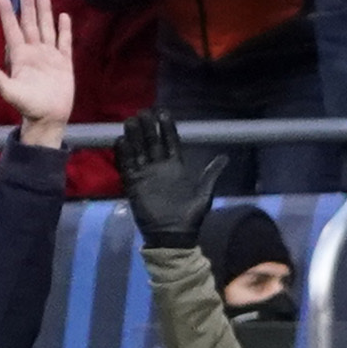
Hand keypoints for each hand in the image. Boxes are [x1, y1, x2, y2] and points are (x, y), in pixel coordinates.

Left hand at [0, 0, 75, 141]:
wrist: (49, 118)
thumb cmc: (29, 107)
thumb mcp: (10, 92)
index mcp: (20, 57)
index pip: (12, 31)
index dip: (7, 15)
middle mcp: (34, 53)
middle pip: (29, 25)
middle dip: (27, 8)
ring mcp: (49, 57)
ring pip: (46, 29)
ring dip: (44, 13)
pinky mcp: (64, 63)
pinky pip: (64, 42)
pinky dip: (64, 30)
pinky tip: (63, 17)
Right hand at [116, 108, 225, 249]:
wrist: (174, 235)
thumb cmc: (190, 215)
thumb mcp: (204, 192)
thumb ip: (211, 173)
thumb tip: (225, 157)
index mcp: (175, 166)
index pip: (170, 142)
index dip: (166, 128)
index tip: (162, 112)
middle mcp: (159, 167)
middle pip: (151, 142)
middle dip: (147, 127)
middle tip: (143, 112)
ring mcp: (145, 175)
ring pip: (138, 151)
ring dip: (134, 136)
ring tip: (130, 121)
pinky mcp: (134, 185)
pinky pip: (127, 167)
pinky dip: (123, 155)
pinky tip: (121, 141)